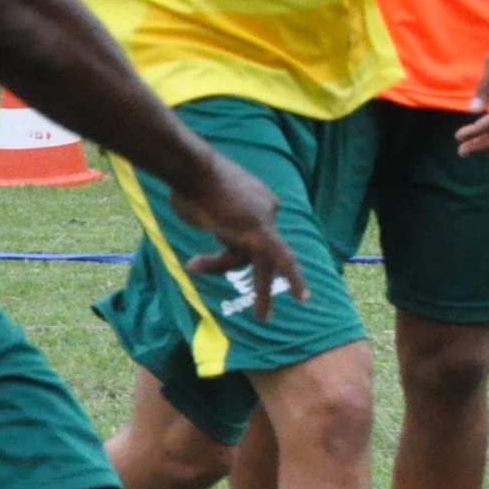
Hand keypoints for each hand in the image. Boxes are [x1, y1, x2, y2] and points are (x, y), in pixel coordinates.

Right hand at [168, 150, 306, 322]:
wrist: (193, 171)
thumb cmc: (187, 183)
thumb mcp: (195, 202)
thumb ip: (204, 216)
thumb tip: (198, 222)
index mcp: (254, 198)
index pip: (246, 232)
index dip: (225, 249)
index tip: (196, 265)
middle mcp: (265, 207)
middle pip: (259, 248)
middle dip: (265, 274)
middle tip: (267, 300)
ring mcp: (265, 220)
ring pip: (260, 262)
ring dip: (261, 291)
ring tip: (262, 317)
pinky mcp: (262, 233)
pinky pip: (282, 260)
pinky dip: (294, 279)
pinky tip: (301, 298)